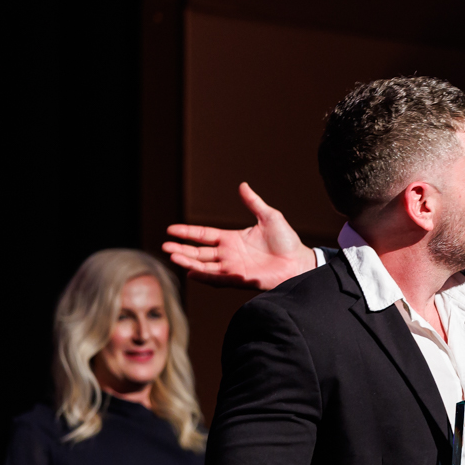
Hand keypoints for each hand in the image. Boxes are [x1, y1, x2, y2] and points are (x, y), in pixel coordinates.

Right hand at [163, 182, 316, 289]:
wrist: (299, 261)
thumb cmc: (287, 241)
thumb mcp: (270, 217)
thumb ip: (254, 203)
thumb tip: (243, 185)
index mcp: (232, 239)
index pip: (204, 235)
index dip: (188, 232)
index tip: (170, 229)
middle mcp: (229, 254)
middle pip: (199, 252)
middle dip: (182, 250)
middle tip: (165, 247)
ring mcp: (233, 268)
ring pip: (205, 266)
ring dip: (188, 262)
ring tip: (172, 257)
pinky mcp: (240, 279)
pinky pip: (218, 279)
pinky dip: (204, 276)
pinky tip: (191, 272)